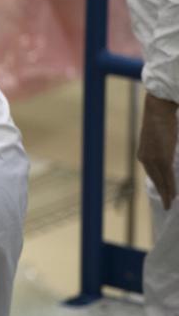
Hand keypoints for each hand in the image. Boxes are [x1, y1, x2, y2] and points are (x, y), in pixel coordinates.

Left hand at [139, 94, 177, 209]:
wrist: (157, 111)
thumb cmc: (161, 122)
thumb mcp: (159, 139)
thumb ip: (161, 149)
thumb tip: (167, 157)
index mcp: (143, 155)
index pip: (152, 174)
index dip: (158, 185)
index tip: (162, 194)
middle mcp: (145, 159)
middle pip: (156, 180)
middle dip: (162, 193)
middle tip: (166, 205)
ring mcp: (153, 159)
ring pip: (161, 181)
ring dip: (167, 193)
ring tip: (170, 203)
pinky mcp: (161, 158)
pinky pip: (167, 176)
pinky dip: (170, 187)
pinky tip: (172, 195)